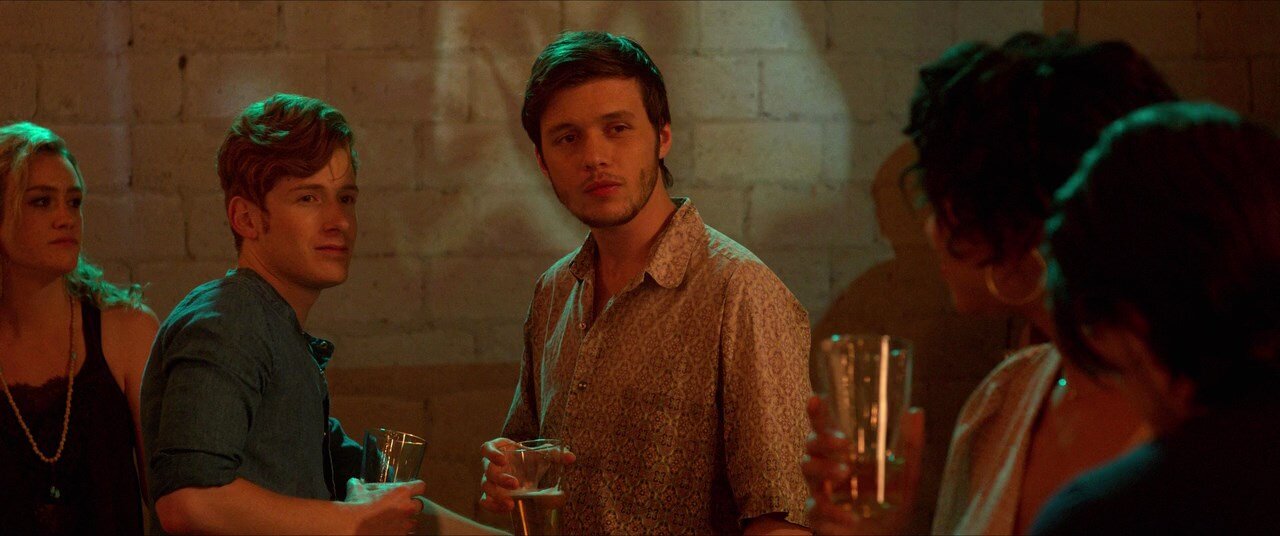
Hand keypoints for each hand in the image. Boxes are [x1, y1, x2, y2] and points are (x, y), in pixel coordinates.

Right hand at [343, 478, 426, 534]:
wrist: (353, 526)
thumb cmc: (357, 506)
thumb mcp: (357, 490)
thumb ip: (359, 484)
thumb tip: (354, 482)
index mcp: (401, 492)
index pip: (420, 486)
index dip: (415, 488)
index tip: (409, 491)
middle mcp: (407, 507)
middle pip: (419, 505)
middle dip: (410, 506)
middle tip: (399, 508)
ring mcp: (405, 524)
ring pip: (413, 522)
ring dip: (406, 521)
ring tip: (394, 522)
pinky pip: (405, 534)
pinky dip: (399, 532)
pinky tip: (390, 530)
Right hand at [478, 438, 575, 513]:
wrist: (522, 468)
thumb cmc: (527, 457)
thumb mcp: (539, 454)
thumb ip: (554, 454)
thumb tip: (572, 458)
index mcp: (498, 449)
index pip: (487, 448)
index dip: (492, 453)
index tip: (502, 459)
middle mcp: (490, 464)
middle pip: (488, 471)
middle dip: (500, 479)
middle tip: (515, 484)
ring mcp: (489, 479)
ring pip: (486, 487)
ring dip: (496, 495)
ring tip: (511, 503)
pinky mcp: (491, 493)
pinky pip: (485, 501)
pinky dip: (492, 506)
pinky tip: (506, 509)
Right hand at [802, 396, 924, 534]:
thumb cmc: (892, 505)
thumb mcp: (906, 475)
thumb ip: (910, 445)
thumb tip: (915, 411)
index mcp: (846, 455)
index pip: (826, 428)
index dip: (817, 413)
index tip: (816, 399)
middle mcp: (829, 469)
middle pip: (811, 444)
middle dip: (823, 440)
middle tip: (844, 444)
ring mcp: (822, 491)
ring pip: (806, 469)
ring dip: (823, 468)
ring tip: (844, 473)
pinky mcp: (819, 515)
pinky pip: (815, 507)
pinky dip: (832, 512)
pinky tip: (850, 519)